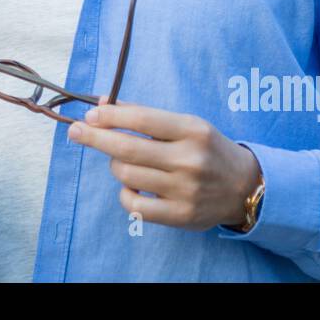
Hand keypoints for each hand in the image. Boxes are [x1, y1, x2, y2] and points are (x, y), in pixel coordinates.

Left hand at [66, 95, 260, 230]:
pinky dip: (125, 193)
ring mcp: (185, 190)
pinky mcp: (180, 215)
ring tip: (123, 161)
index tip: (90, 114)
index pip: (141, 119)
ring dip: (115, 165)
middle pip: (127, 149)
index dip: (110, 116)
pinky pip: (134, 205)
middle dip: (95, 137)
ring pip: (127, 175)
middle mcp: (189, 159)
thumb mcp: (185, 124)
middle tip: (75, 130)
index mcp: (192, 130)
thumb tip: (103, 103)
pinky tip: (132, 186)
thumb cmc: (207, 149)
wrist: (244, 186)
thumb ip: (145, 115)